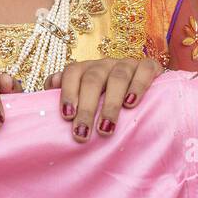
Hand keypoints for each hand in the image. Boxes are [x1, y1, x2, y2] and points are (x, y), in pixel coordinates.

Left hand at [44, 57, 164, 143]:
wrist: (145, 86)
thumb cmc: (107, 97)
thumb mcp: (86, 95)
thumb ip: (66, 92)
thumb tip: (47, 89)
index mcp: (87, 69)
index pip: (73, 72)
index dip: (68, 92)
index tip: (66, 116)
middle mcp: (105, 64)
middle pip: (92, 80)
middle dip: (86, 108)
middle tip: (82, 134)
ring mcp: (127, 64)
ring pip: (117, 78)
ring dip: (110, 104)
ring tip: (105, 129)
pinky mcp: (149, 67)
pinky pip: (144, 72)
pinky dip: (137, 87)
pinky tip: (131, 104)